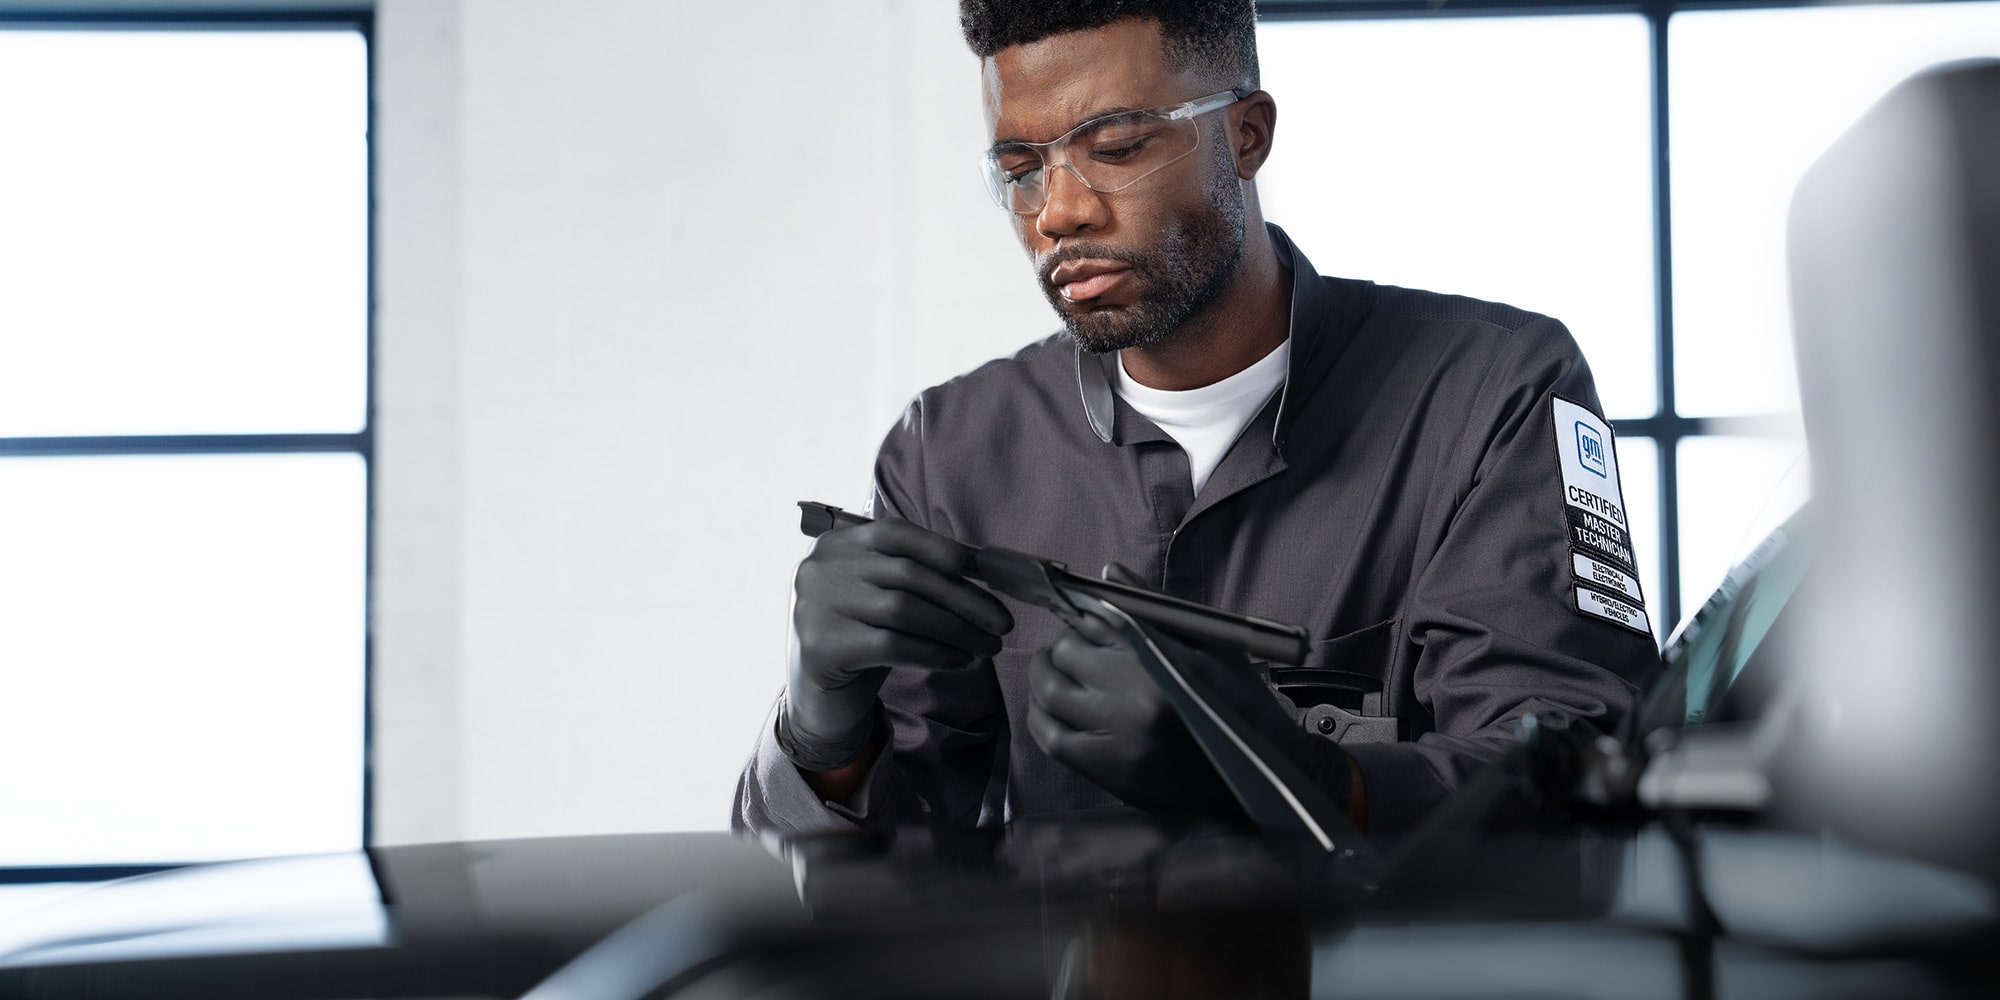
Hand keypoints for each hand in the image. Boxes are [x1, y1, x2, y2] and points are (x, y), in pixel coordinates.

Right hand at [783, 516, 1013, 770]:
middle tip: (1003, 623)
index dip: (944, 549)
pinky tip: (960, 661)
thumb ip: (916, 575)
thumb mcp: (882, 596)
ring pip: (904, 611)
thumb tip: (982, 566)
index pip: (897, 533)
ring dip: (957, 630)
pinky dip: (936, 653)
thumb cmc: (862, 638)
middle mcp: (820, 568)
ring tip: (988, 647)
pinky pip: (893, 645)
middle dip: (965, 599)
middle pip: (908, 575)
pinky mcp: (821, 647)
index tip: (984, 573)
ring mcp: (815, 606)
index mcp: (837, 544)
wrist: (819, 697)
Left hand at [1028, 565, 1354, 820]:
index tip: (1088, 622)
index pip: (1096, 619)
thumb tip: (1109, 572)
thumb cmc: (1238, 702)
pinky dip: (1040, 717)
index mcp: (1162, 658)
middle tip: (1076, 649)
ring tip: (1057, 672)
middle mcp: (1134, 696)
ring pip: (1051, 692)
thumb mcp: (1211, 643)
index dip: (1086, 616)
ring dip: (1046, 676)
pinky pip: (1051, 737)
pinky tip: (1049, 707)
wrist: (1258, 775)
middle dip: (1066, 645)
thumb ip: (1155, 606)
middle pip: (1067, 653)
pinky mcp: (1107, 770)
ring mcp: (1117, 736)